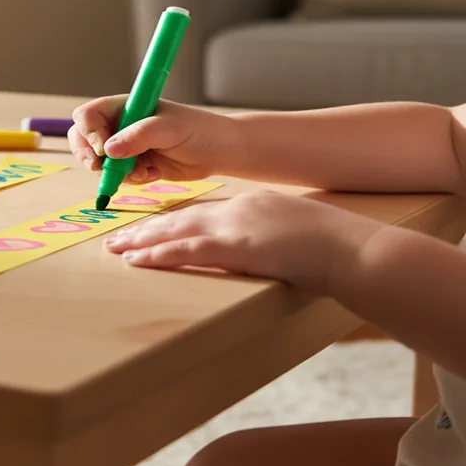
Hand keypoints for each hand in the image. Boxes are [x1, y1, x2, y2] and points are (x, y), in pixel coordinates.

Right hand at [68, 96, 241, 183]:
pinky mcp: (134, 165)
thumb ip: (138, 137)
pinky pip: (118, 177)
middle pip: (83, 139)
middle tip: (102, 169)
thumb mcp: (168, 129)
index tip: (103, 149)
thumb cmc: (198, 130)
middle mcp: (119, 125)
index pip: (88, 115)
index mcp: (124, 107)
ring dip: (117, 172)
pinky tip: (155, 173)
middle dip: (89, 156)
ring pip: (100, 163)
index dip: (88, 133)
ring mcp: (125, 146)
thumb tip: (108, 151)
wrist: (219, 151)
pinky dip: (132, 180)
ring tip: (145, 170)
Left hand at [101, 191, 381, 294]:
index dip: (174, 220)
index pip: (203, 212)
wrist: (350, 250)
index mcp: (252, 204)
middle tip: (118, 237)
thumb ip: (272, 237)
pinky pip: (184, 250)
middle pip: (181, 217)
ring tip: (116, 249)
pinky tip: (136, 261)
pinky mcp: (233, 247)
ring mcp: (233, 227)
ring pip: (174, 231)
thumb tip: (264, 250)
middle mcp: (236, 210)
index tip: (151, 227)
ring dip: (141, 241)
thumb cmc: (334, 248)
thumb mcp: (297, 233)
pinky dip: (156, 255)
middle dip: (147, 228)